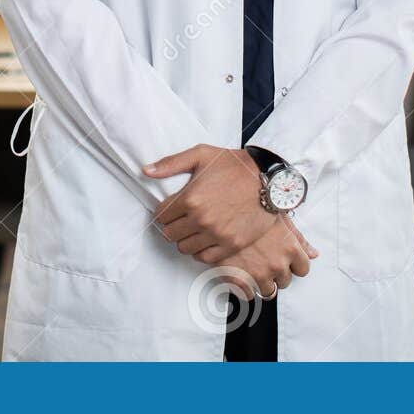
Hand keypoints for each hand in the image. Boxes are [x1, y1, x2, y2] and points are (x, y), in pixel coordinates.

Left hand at [146, 144, 274, 262]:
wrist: (268, 179)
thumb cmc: (234, 164)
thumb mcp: (201, 154)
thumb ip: (170, 164)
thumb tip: (145, 171)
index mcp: (190, 198)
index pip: (161, 215)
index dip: (163, 211)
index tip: (170, 209)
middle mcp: (201, 220)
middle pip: (170, 234)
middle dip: (172, 226)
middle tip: (180, 219)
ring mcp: (217, 235)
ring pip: (185, 248)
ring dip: (185, 240)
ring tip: (192, 230)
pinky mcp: (232, 245)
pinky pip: (205, 258)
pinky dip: (201, 251)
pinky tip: (205, 240)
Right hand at [221, 216, 318, 299]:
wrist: (220, 210)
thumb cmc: (249, 209)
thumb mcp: (278, 218)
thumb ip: (298, 238)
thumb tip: (313, 253)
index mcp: (289, 248)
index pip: (303, 269)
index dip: (293, 265)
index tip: (284, 260)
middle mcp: (277, 263)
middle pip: (285, 281)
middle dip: (276, 273)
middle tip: (263, 259)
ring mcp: (258, 274)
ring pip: (268, 291)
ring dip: (261, 281)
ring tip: (251, 267)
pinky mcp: (240, 281)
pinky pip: (248, 295)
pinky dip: (245, 287)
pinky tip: (240, 273)